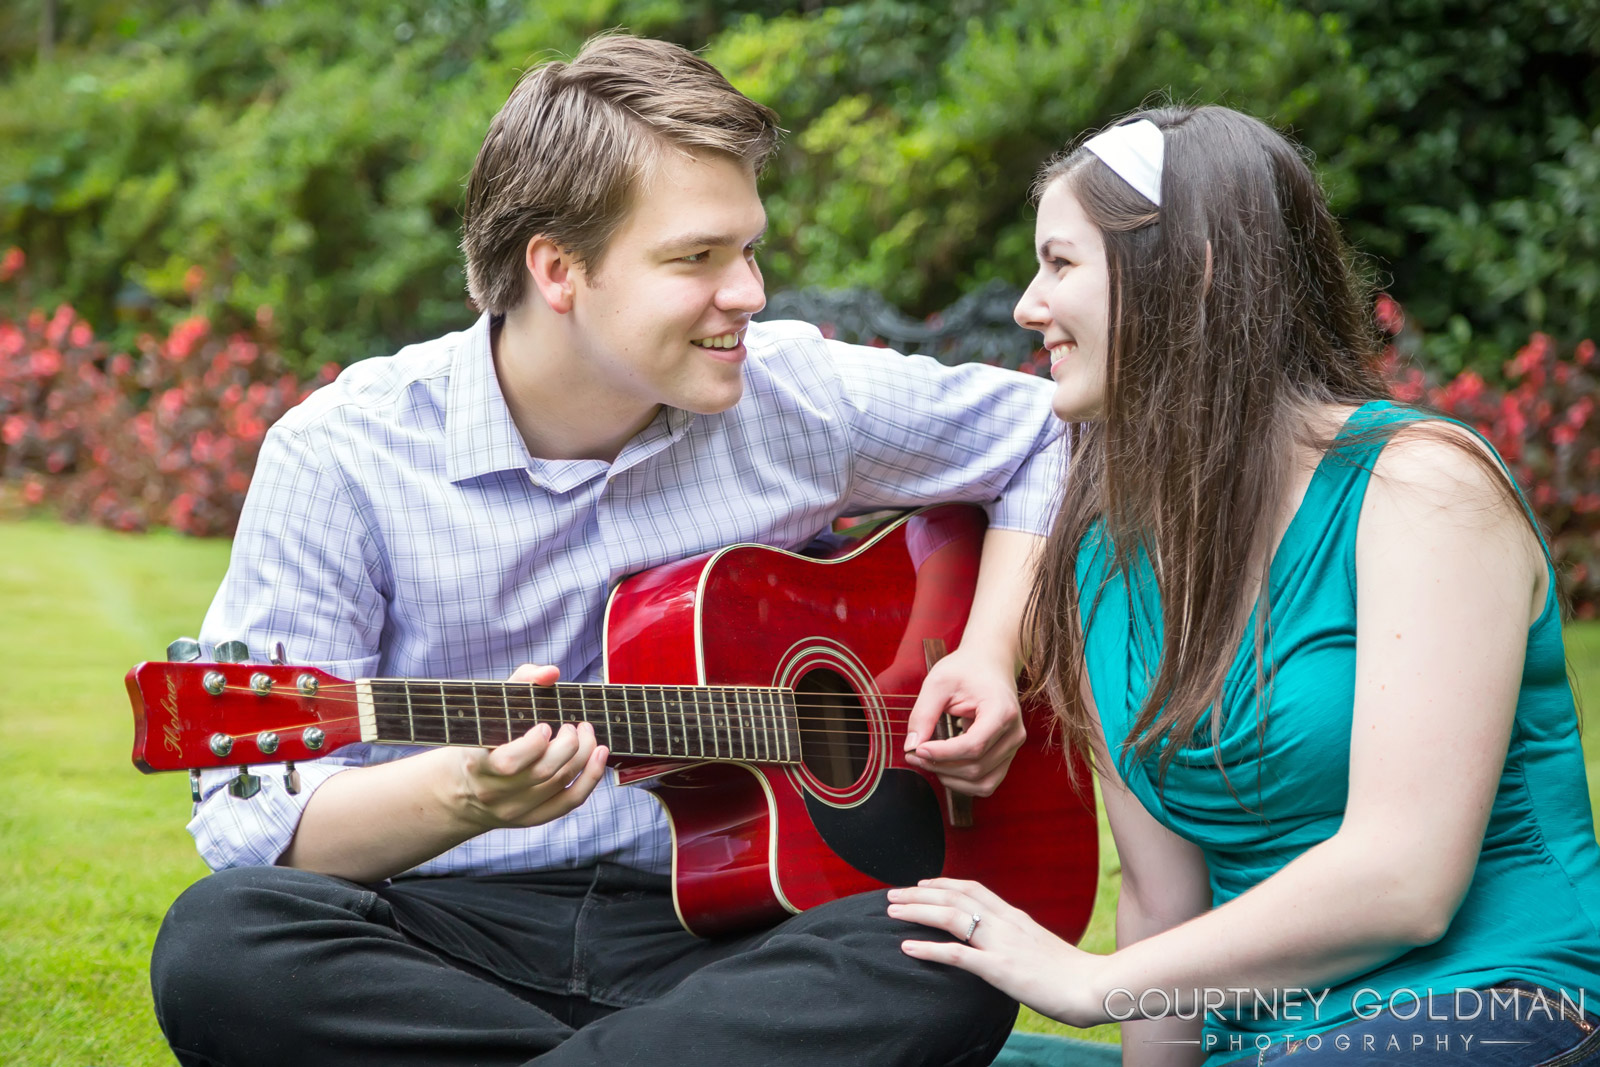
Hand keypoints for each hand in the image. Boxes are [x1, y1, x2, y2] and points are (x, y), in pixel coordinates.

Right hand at [450, 663, 608, 831]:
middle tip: (573, 726)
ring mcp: (513, 810)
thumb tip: (552, 672)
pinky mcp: (531, 818)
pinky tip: (598, 754)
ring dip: (584, 754)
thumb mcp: (491, 708)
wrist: (463, 788)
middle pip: (544, 773)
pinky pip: (569, 802)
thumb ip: (520, 682)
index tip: (544, 725)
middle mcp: (494, 792)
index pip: (509, 763)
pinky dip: (591, 777)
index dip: (534, 744)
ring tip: (585, 733)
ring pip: (561, 784)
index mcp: (477, 764)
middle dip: (569, 744)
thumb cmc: (483, 736)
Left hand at [888, 877, 1103, 1026]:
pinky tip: (908, 947)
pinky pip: (958, 955)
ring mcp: (1002, 944)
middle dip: (919, 893)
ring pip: (952, 917)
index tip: (921, 882)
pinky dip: (929, 948)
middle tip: (892, 894)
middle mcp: (1006, 923)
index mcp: (1015, 917)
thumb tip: (1003, 943)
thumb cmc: (1071, 973)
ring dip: (917, 911)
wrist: (1095, 985)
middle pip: (954, 897)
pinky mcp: (1000, 969)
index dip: (943, 883)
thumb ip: (1018, 939)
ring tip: (891, 912)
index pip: (973, 888)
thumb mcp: (1041, 946)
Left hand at [901, 646, 1024, 795]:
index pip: (974, 746)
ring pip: (983, 782)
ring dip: (951, 779)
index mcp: (1002, 711)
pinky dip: (963, 782)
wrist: (989, 664)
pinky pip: (987, 782)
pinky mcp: (1006, 756)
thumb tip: (911, 746)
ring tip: (927, 762)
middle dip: (941, 766)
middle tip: (914, 755)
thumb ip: (924, 714)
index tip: (917, 749)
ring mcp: (1013, 747)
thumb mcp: (938, 683)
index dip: (943, 753)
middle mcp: (1014, 733)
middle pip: (977, 767)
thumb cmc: (965, 670)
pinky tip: (944, 767)